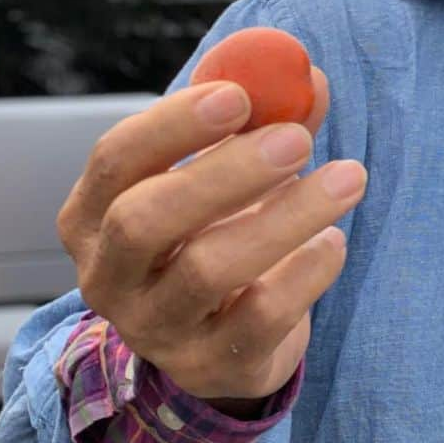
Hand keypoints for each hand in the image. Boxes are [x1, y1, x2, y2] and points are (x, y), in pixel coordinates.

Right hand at [56, 69, 365, 409]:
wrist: (228, 336)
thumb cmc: (220, 229)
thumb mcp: (229, 171)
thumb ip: (265, 118)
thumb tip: (307, 77)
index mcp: (95, 214)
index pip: (116, 160)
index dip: (174, 124)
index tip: (238, 95)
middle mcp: (110, 276)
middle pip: (145, 220)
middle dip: (225, 173)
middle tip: (297, 138)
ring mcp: (156, 328)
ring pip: (208, 270)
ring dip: (287, 216)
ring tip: (348, 177)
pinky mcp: (212, 365)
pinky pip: (260, 316)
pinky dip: (306, 271)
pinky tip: (334, 241)